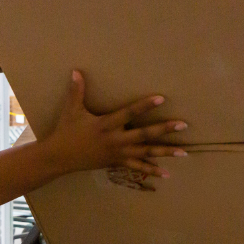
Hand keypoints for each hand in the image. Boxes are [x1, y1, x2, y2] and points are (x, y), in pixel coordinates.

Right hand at [42, 71, 187, 178]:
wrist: (59, 157)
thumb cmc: (66, 131)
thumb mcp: (70, 110)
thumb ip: (76, 90)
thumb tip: (76, 71)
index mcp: (105, 125)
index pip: (129, 113)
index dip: (145, 106)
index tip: (162, 98)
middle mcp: (115, 140)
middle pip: (144, 135)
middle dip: (164, 130)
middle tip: (183, 125)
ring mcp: (117, 153)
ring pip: (145, 153)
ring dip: (165, 152)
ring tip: (184, 152)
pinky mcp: (117, 162)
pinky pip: (137, 167)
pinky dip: (152, 170)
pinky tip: (167, 173)